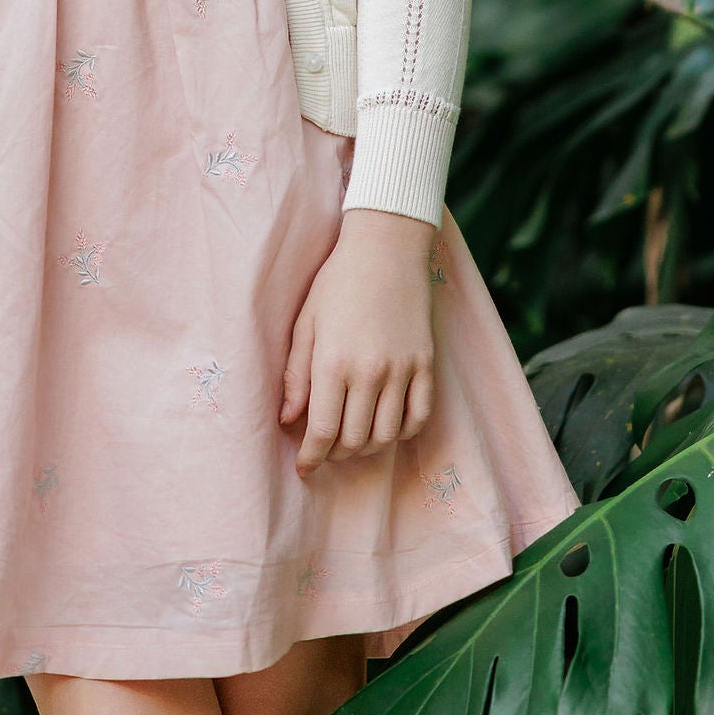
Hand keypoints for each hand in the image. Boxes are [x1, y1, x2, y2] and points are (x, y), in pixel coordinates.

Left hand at [282, 208, 436, 473]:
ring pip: (387, 435)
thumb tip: (288, 419)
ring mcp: (403, 368)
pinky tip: (387, 426)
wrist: (387, 247)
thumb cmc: (338, 282)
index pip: (322, 430)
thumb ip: (296, 375)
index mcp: (334, 362)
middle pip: (355, 439)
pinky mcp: (426, 363)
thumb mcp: (306, 323)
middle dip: (336, 453)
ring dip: (368, 447)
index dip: (311, 457)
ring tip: (353, 439)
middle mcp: (370, 371)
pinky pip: (419, 416)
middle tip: (325, 448)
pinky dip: (403, 432)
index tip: (304, 467)